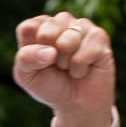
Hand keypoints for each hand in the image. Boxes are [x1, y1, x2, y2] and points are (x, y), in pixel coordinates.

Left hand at [13, 12, 115, 126]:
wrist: (75, 105)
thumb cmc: (49, 85)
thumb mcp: (26, 76)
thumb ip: (25, 58)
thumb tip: (50, 51)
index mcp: (39, 26)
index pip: (28, 27)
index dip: (31, 50)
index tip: (37, 62)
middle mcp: (61, 21)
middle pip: (47, 31)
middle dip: (49, 57)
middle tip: (55, 65)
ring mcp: (82, 26)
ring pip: (68, 39)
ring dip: (66, 62)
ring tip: (69, 67)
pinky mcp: (100, 36)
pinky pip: (87, 49)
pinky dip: (81, 66)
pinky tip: (83, 69)